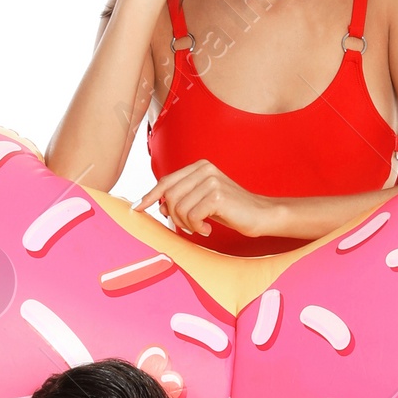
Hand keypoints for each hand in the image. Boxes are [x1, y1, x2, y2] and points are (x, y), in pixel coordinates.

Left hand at [132, 159, 282, 238]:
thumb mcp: (202, 202)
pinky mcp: (217, 195)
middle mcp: (204, 169)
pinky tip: (208, 230)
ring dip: (186, 225)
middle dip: (173, 217)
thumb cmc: (231, 210)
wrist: (260, 215)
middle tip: (188, 228)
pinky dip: (197, 228)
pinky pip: (192, 216)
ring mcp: (210, 180)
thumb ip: (182, 199)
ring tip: (200, 228)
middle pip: (169, 196)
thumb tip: (157, 205)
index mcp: (199, 167)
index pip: (166, 181)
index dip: (150, 196)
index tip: (137, 208)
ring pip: (178, 208)